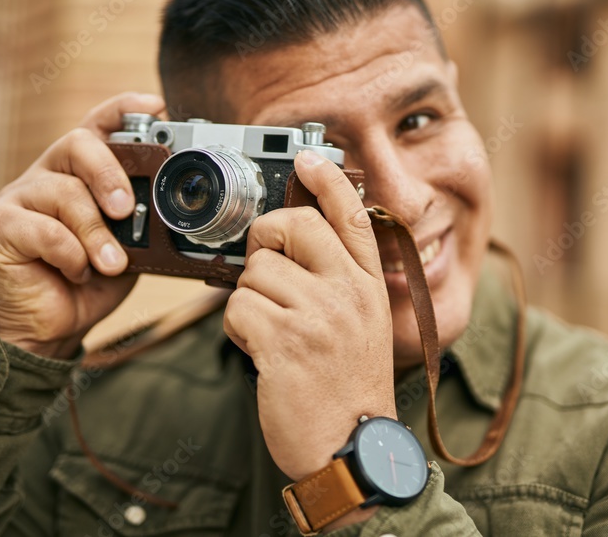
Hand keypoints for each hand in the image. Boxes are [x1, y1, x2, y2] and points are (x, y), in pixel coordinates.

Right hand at [0, 92, 165, 357]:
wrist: (52, 327)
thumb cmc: (90, 279)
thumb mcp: (129, 244)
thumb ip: (141, 218)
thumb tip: (168, 204)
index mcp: (80, 171)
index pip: (98, 125)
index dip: (123, 109)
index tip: (153, 106)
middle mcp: (47, 173)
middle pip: (79, 144)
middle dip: (110, 174)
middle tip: (127, 210)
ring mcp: (18, 196)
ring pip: (66, 192)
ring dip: (97, 234)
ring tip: (112, 265)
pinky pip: (43, 229)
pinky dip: (70, 255)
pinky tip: (76, 272)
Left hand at [223, 150, 396, 484]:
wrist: (351, 449)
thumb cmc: (348, 388)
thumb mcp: (362, 326)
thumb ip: (339, 282)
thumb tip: (291, 245)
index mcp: (370, 285)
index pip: (351, 217)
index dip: (327, 182)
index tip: (308, 159)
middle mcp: (349, 292)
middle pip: (293, 226)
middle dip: (265, 240)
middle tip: (266, 270)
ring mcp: (319, 315)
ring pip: (256, 272)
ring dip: (251, 302)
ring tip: (273, 334)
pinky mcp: (285, 341)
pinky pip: (238, 308)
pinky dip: (238, 330)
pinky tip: (261, 352)